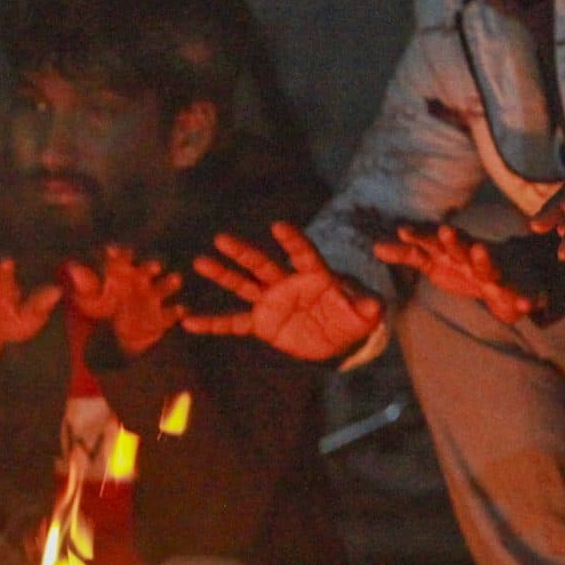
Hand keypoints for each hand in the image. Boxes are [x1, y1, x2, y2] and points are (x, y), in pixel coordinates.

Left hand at [61, 245, 183, 355]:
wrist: (110, 339)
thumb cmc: (97, 311)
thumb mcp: (86, 298)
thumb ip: (83, 283)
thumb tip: (73, 267)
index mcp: (121, 272)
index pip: (121, 259)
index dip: (118, 255)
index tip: (112, 252)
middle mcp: (140, 281)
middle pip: (147, 269)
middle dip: (149, 267)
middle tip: (153, 266)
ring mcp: (153, 298)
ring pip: (164, 286)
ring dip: (169, 283)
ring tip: (175, 279)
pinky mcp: (161, 318)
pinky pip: (171, 314)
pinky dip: (175, 312)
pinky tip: (179, 310)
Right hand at [185, 222, 384, 361]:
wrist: (334, 336)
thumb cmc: (350, 318)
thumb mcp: (363, 315)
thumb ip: (367, 307)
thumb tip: (375, 305)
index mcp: (314, 276)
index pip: (303, 254)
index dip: (292, 242)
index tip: (279, 227)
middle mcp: (287, 283)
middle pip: (262, 264)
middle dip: (243, 253)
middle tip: (222, 238)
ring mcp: (270, 301)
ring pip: (243, 285)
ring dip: (222, 274)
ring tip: (200, 262)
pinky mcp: (261, 322)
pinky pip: (234, 323)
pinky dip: (213, 324)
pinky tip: (188, 322)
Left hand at [376, 224, 564, 325]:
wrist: (512, 276)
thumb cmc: (466, 267)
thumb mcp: (436, 262)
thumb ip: (408, 254)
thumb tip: (375, 248)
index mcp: (454, 251)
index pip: (433, 241)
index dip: (419, 237)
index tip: (403, 230)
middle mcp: (475, 258)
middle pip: (462, 248)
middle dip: (454, 240)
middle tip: (444, 230)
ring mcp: (497, 273)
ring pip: (490, 266)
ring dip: (485, 259)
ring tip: (479, 251)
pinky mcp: (518, 291)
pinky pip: (524, 295)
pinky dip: (528, 298)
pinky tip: (528, 305)